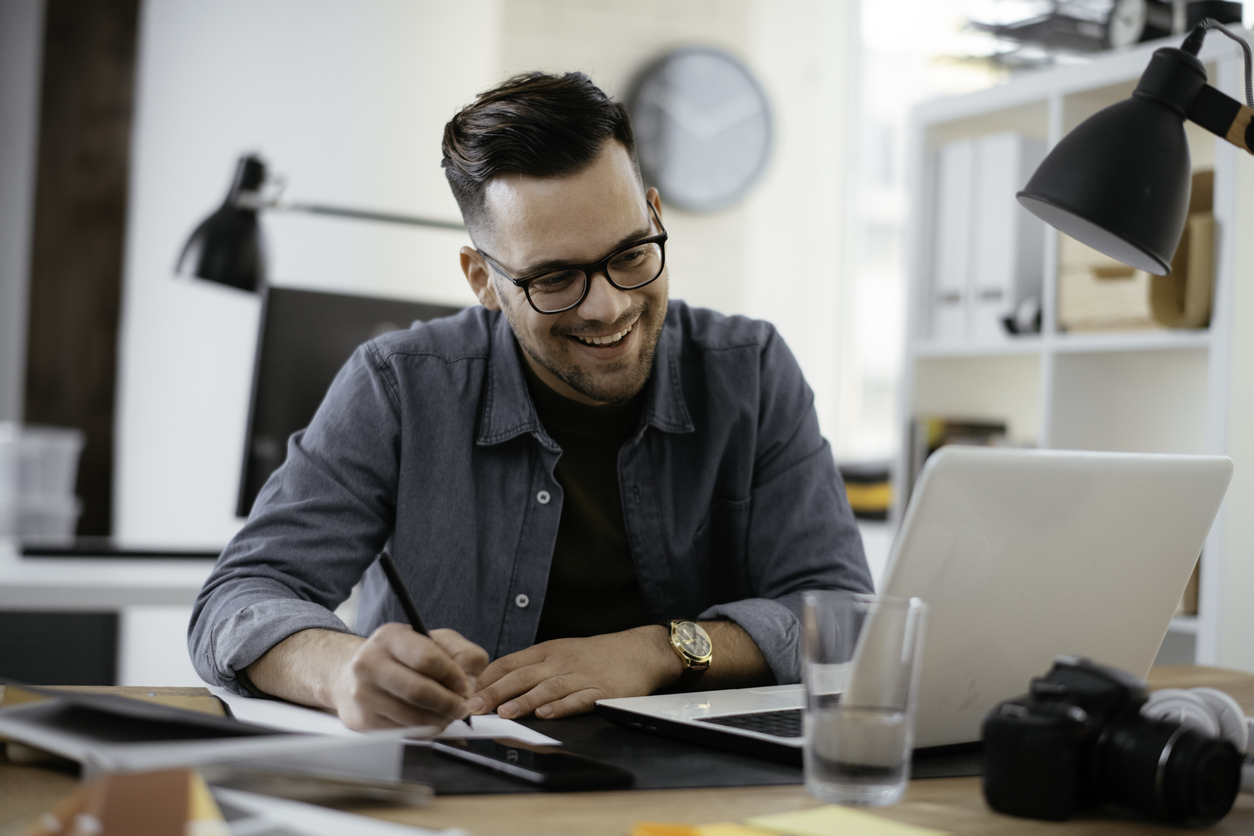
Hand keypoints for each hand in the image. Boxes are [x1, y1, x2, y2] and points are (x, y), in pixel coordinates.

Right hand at [329, 624, 488, 730]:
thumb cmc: (402, 657)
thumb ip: (463, 654)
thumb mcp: (435, 641)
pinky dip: (423, 731)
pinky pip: (401, 732)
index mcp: (390, 637)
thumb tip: (470, 684)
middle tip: (462, 708)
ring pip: (411, 716)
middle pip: (419, 691)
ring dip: (439, 721)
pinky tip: (429, 722)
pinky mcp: (362, 720)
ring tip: (447, 715)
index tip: (465, 686)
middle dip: (449, 703)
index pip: (427, 658)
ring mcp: (363, 693)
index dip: (453, 676)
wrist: (354, 674)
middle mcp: (370, 663)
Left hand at [469, 626, 680, 719]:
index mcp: (546, 651)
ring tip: (504, 713)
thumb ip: (530, 666)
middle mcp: (560, 661)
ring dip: (523, 701)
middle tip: (474, 707)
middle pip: (522, 676)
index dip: (486, 679)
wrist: (639, 651)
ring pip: (546, 688)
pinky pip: (578, 699)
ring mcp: (580, 676)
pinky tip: (547, 714)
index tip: (465, 693)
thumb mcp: (560, 652)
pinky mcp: (601, 692)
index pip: (508, 662)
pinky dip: (561, 707)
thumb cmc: (596, 655)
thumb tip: (494, 684)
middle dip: (495, 693)